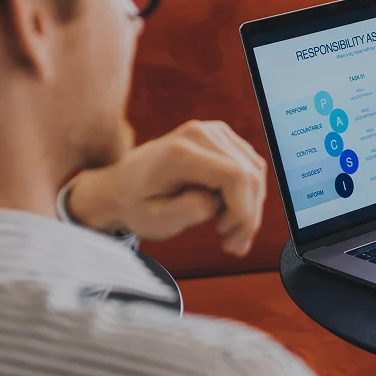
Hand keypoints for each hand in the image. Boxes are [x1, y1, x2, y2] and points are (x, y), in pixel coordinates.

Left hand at [67, 120, 268, 254]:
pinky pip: (250, 166)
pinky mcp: (220, 135)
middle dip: (248, 215)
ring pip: (255, 171)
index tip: (227, 236)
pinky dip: (247, 194)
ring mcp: (212, 130)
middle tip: (234, 245)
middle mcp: (199, 133)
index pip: (236, 176)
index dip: (243, 210)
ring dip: (250, 207)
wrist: (121, 184)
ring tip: (231, 235)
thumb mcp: (157, 219)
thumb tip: (219, 202)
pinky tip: (230, 215)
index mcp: (181, 152)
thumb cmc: (136, 204)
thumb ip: (191, 210)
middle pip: (249, 174)